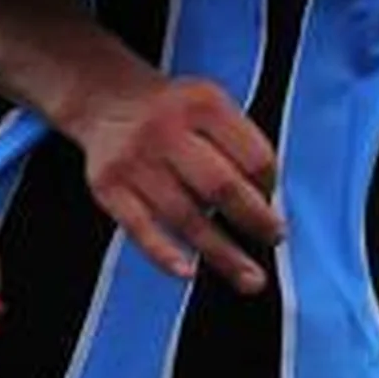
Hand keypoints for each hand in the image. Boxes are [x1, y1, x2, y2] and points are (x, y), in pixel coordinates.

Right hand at [69, 71, 284, 290]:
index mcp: (203, 105)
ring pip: (185, 216)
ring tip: (249, 279)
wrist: (105, 98)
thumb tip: (266, 204)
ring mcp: (135, 160)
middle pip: (221, 187)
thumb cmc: (173, 111)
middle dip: (255, 221)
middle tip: (273, 240)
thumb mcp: (210, 103)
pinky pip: (140, 227)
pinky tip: (188, 272)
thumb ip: (239, 143)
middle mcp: (167, 130)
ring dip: (222, 253)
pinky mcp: (108, 186)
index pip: (252, 155)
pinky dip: (164, 254)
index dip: (270, 185)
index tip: (272, 202)